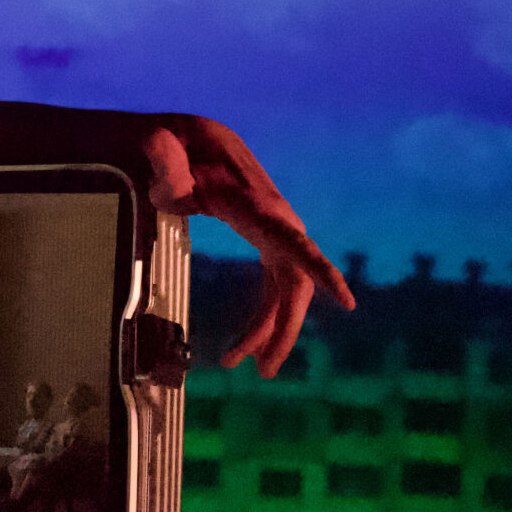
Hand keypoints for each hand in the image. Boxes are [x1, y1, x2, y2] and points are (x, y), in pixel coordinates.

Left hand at [140, 115, 353, 377]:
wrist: (198, 139)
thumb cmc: (182, 148)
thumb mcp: (166, 153)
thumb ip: (166, 164)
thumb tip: (167, 183)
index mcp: (257, 207)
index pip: (293, 243)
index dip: (319, 270)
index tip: (345, 300)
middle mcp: (277, 223)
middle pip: (294, 285)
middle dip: (283, 329)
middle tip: (263, 372)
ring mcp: (275, 235)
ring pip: (287, 294)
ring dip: (272, 333)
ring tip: (249, 368)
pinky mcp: (266, 244)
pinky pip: (274, 289)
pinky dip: (262, 318)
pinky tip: (244, 347)